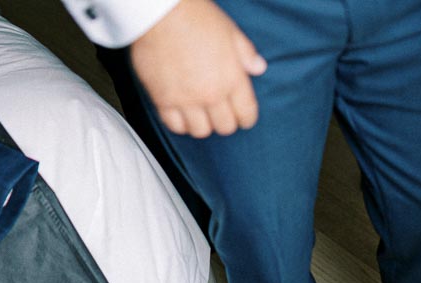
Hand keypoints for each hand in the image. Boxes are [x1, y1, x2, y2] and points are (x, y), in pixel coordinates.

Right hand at [130, 0, 266, 137]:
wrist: (161, 13)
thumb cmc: (196, 17)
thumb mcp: (230, 31)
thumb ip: (246, 53)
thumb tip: (259, 67)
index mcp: (232, 78)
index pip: (246, 114)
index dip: (246, 118)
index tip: (242, 117)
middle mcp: (211, 94)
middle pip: (224, 127)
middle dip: (225, 122)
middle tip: (220, 114)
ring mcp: (186, 99)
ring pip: (200, 131)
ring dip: (202, 124)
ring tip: (200, 114)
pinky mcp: (163, 99)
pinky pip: (174, 125)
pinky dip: (179, 123)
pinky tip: (181, 113)